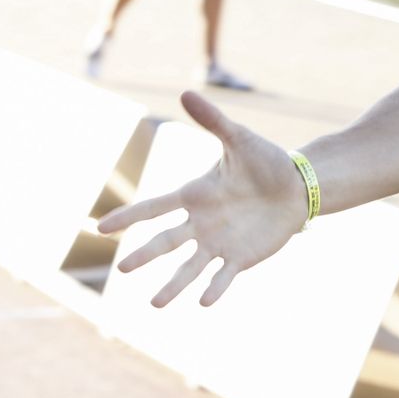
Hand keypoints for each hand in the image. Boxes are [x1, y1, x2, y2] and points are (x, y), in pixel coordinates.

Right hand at [97, 91, 306, 306]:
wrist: (297, 186)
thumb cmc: (265, 161)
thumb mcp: (238, 138)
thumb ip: (212, 121)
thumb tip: (185, 92)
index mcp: (194, 195)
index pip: (155, 207)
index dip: (130, 217)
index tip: (102, 228)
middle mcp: (199, 223)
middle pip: (166, 242)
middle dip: (146, 255)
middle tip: (123, 270)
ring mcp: (218, 243)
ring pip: (189, 267)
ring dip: (172, 285)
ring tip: (154, 305)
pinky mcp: (239, 258)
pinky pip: (222, 276)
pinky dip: (213, 289)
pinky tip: (202, 302)